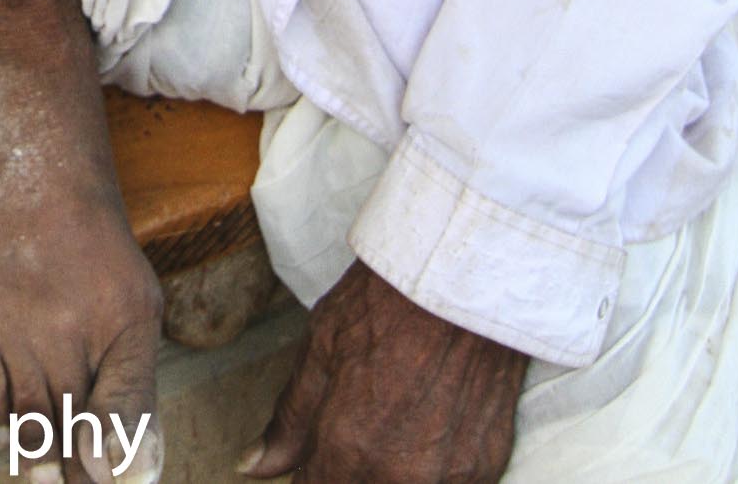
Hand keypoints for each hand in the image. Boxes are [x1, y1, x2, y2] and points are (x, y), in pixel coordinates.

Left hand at [241, 262, 525, 483]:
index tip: (318, 450)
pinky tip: (431, 420)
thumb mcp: (320, 346)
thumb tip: (251, 467)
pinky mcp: (486, 467)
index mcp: (348, 449)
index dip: (312, 469)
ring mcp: (449, 477)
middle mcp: (399, 477)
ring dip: (392, 471)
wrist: (463, 274)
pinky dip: (433, 469)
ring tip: (398, 417)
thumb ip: (288, 420)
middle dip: (351, 470)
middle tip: (363, 420)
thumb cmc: (386, 301)